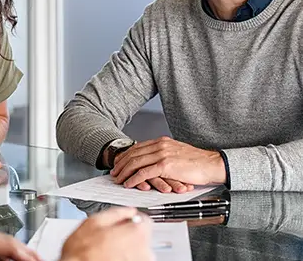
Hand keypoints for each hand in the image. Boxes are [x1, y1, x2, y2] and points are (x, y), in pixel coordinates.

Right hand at [60, 207, 152, 260]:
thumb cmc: (82, 252)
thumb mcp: (93, 222)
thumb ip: (116, 213)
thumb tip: (128, 211)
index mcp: (136, 233)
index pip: (144, 220)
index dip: (131, 220)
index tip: (123, 222)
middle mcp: (144, 251)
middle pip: (141, 237)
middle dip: (128, 236)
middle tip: (110, 238)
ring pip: (137, 251)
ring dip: (126, 249)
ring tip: (108, 251)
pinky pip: (133, 260)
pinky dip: (124, 259)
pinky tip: (110, 258)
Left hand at [110, 137, 225, 189]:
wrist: (212, 164)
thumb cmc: (197, 162)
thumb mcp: (176, 153)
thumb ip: (163, 154)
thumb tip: (152, 162)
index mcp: (162, 141)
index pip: (137, 147)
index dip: (125, 156)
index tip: (119, 163)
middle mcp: (160, 145)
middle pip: (133, 154)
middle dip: (121, 164)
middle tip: (114, 172)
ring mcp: (162, 154)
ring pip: (135, 163)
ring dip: (124, 172)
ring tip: (118, 179)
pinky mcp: (165, 165)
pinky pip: (144, 172)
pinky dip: (134, 178)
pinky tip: (129, 183)